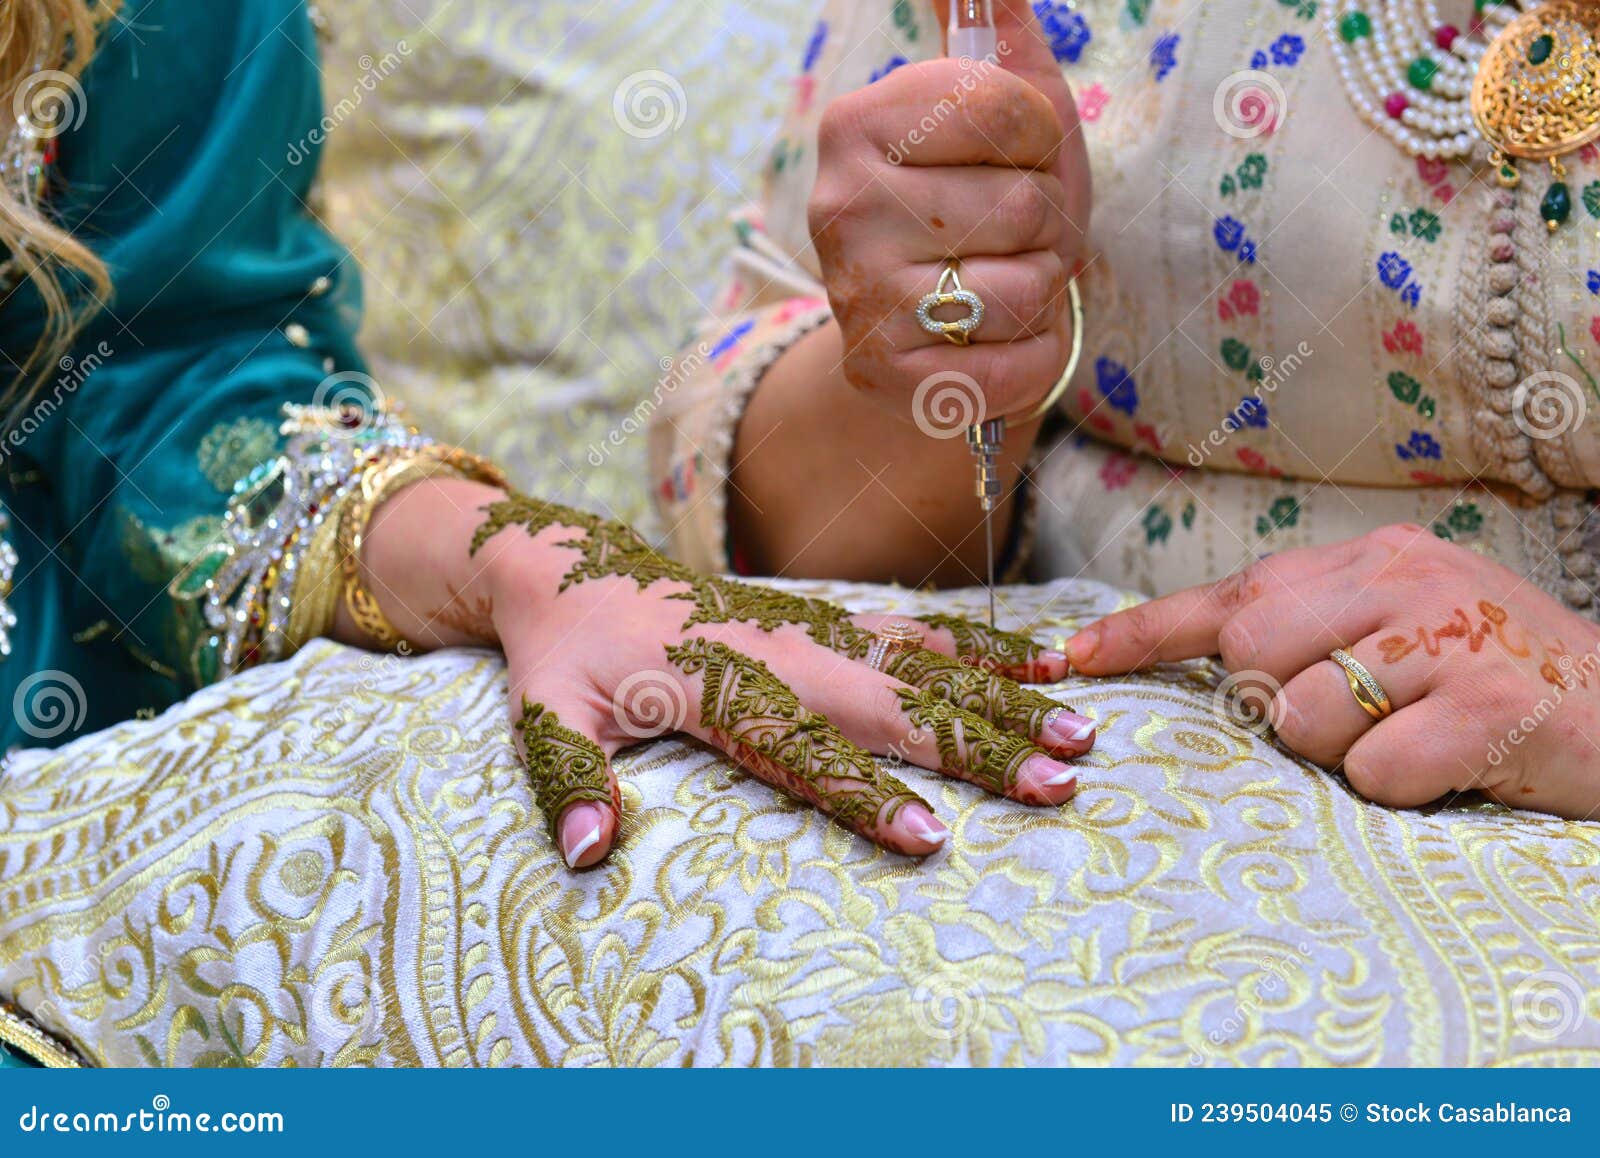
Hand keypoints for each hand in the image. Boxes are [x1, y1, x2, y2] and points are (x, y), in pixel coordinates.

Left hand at [361, 480, 1097, 868]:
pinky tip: (1044, 662)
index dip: (866, 793)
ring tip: (1078, 726)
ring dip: (1002, 696)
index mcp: (718, 683)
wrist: (574, 568)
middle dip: (976, 745)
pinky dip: (983, 645)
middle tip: (1057, 780)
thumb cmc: (566, 654)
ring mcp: (814, 628)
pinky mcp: (830, 616)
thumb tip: (586, 852)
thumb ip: (568, 779)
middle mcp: (782, 651)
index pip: (803, 748)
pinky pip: (919, 629)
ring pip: (923, 663)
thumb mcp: (544, 715)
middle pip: (892, 705)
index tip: (929, 835)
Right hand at [808, 0, 1088, 421]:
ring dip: (1037, 296)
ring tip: (996, 292)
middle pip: (1023, 204)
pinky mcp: (883, 374)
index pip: (1012, 109)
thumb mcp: (1003, 112)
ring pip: (1025, 286)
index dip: (1041, 146)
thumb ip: (998, 36)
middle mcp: (839, 206)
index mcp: (857, 124)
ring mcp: (855, 296)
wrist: (933, 337)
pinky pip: (1015, 364)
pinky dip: (1032, 360)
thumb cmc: (984, 211)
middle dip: (1041, 230)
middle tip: (1001, 243)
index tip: (1008, 164)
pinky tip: (993, 345)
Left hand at [1063, 524, 1599, 819]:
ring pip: (1303, 722)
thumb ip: (1316, 631)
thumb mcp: (1404, 629)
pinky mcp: (1486, 703)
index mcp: (1370, 560)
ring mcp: (1445, 637)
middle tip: (1366, 717)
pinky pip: (1374, 772)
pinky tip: (1457, 767)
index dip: (1139, 634)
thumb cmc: (1496, 682)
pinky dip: (1404, 790)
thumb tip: (1220, 665)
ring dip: (1348, 756)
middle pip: (1251, 661)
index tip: (1064, 663)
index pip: (1230, 596)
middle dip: (1282, 711)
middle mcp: (1401, 581)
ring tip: (1422, 737)